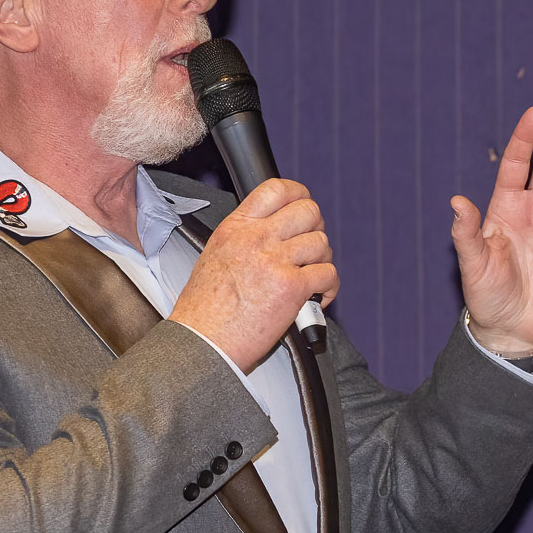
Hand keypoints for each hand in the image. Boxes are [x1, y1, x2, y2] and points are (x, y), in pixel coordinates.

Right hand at [172, 179, 337, 372]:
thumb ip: (243, 238)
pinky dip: (329, 287)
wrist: (203, 343)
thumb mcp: (215, 256)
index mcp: (235, 227)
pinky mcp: (291, 288)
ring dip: (322, 260)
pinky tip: (317, 297)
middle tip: (310, 247)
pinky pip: (328, 274)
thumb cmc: (205, 311)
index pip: (276, 189)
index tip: (303, 206)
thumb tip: (273, 232)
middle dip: (316, 228)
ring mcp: (275, 261)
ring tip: (310, 277)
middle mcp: (255, 238)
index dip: (299, 195)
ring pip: (321, 242)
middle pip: (308, 211)